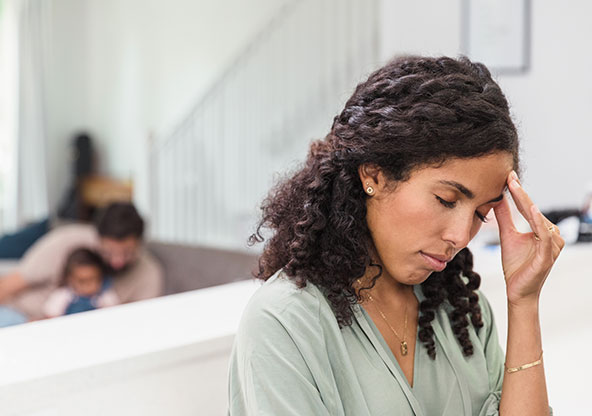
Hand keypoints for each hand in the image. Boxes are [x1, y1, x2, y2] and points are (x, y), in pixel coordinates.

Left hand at [493, 171, 564, 305]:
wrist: (517, 291)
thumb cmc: (515, 265)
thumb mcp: (507, 235)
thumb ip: (504, 217)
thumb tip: (498, 198)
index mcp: (543, 230)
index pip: (528, 206)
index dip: (518, 191)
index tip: (508, 175)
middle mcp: (552, 234)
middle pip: (532, 209)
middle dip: (520, 193)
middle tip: (508, 176)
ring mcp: (552, 245)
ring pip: (537, 218)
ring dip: (525, 202)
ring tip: (514, 186)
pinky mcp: (547, 255)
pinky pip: (544, 234)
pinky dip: (537, 220)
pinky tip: (530, 208)